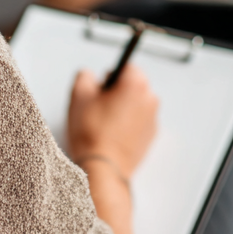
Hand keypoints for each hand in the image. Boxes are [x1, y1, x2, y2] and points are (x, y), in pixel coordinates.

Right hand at [67, 64, 158, 178]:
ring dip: (123, 108)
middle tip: (99, 107)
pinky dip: (129, 123)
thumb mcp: (79, 95)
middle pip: (134, 84)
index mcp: (136, 84)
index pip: (126, 66)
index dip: (110, 75)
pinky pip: (140, 121)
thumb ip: (85, 76)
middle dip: (117, 91)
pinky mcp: (152, 136)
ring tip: (105, 123)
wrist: (103, 168)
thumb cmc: (92, 132)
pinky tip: (113, 134)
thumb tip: (90, 76)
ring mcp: (153, 119)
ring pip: (136, 103)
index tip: (101, 88)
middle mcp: (150, 99)